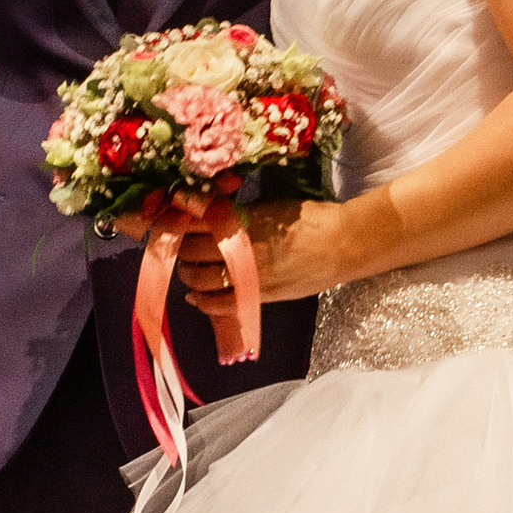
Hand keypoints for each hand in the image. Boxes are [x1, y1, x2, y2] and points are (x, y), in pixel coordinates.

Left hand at [166, 194, 343, 322]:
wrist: (341, 245)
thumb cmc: (308, 219)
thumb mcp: (268, 206)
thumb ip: (236, 212)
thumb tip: (206, 213)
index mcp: (239, 222)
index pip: (191, 223)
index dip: (176, 223)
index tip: (170, 222)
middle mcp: (237, 250)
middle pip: (189, 252)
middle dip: (179, 249)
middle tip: (180, 245)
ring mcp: (245, 277)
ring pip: (198, 280)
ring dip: (188, 274)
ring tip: (189, 268)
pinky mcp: (256, 297)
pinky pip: (219, 305)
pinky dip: (202, 302)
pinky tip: (196, 297)